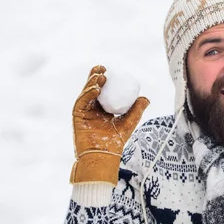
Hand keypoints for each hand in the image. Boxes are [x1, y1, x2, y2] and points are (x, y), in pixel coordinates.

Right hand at [70, 65, 149, 184]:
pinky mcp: (77, 116)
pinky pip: (82, 102)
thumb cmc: (116, 142)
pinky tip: (96, 89)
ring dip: (92, 83)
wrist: (104, 155)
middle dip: (95, 76)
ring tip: (101, 76)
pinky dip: (88, 94)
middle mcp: (92, 109)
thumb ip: (136, 110)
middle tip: (103, 68)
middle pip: (92, 89)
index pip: (103, 90)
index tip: (111, 71)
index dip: (105, 79)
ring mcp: (84, 112)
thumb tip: (145, 98)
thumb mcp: (129, 123)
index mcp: (103, 109)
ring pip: (86, 93)